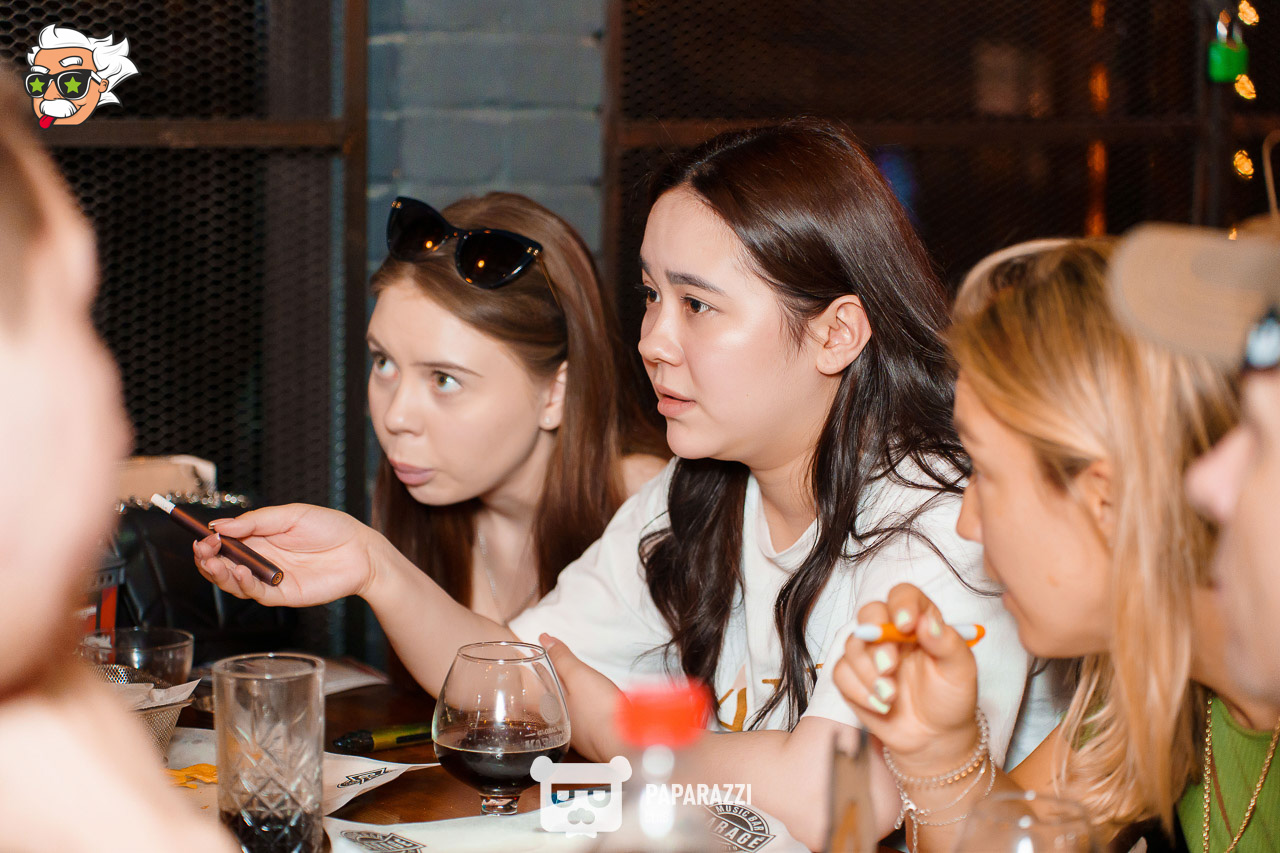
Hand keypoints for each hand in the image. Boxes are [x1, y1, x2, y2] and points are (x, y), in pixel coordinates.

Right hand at [192, 503, 380, 607]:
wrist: (361, 550)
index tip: (201, 536)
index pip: (224, 543)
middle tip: (202, 550)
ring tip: (213, 562)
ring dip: (219, 573)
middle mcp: (260, 560)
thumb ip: (256, 521)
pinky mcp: (283, 595)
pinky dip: (244, 584)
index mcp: (259, 538)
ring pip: (234, 582)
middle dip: (207, 558)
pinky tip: (239, 571)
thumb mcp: (290, 515)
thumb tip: (219, 525)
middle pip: (222, 565)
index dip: (209, 541)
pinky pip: (257, 593)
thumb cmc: (330, 528)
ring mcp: (269, 579)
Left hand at [540, 633, 624, 761]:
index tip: (534, 661)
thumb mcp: (578, 675)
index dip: (539, 670)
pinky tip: (588, 711)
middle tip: (544, 675)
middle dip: (548, 688)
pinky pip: (583, 721)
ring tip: (563, 690)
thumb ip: (561, 658)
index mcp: (553, 705)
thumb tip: (545, 638)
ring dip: (565, 700)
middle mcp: (562, 722)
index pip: (541, 683)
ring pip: (567, 711)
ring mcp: (578, 734)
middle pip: (551, 700)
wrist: (623, 742)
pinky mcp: (594, 739)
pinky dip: (582, 711)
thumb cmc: (599, 708)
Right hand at [832, 583, 980, 772]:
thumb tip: (927, 622)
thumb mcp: (961, 671)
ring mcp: (870, 654)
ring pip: (852, 644)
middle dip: (876, 640)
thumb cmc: (951, 698)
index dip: (901, 604)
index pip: (903, 595)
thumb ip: (947, 643)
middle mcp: (891, 632)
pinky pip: (841, 673)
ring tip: (891, 696)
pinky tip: (880, 705)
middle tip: (890, 667)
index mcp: (919, 621)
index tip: (906, 626)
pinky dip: (858, 690)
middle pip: (870, 613)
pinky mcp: (853, 677)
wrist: (935, 737)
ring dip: (868, 672)